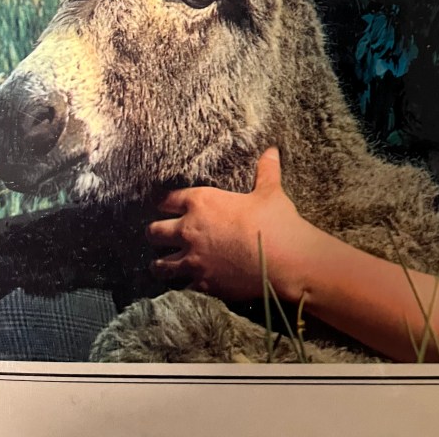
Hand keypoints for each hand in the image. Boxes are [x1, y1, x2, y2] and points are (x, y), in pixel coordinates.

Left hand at [146, 147, 318, 301]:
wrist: (284, 260)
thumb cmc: (274, 221)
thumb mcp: (270, 191)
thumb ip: (266, 170)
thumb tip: (272, 150)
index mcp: (202, 202)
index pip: (167, 200)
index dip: (163, 202)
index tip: (162, 204)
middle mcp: (190, 230)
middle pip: (155, 232)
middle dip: (154, 232)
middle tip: (157, 234)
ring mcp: (194, 260)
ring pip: (161, 265)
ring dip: (160, 263)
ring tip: (159, 265)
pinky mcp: (203, 284)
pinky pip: (182, 287)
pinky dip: (183, 285)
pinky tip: (184, 285)